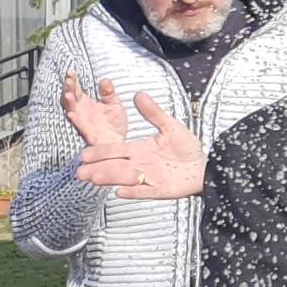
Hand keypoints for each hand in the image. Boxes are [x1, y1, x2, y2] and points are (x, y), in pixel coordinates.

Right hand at [61, 74, 127, 145]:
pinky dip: (75, 120)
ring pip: (71, 110)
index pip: (76, 89)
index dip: (72, 80)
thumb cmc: (114, 124)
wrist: (120, 142)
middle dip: (68, 89)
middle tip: (69, 81)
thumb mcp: (114, 104)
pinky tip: (72, 114)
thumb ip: (108, 93)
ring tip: (68, 95)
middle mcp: (81, 111)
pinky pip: (80, 126)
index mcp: (86, 103)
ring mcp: (83, 121)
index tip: (71, 72)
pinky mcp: (88, 132)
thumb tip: (105, 80)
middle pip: (70, 97)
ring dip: (68, 103)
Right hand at [75, 91, 206, 199]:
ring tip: (93, 178)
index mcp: (140, 150)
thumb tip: (139, 94)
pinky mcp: (161, 189)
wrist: (206, 165)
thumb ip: (154, 113)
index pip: (116, 151)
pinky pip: (145, 191)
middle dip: (97, 168)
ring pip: (125, 178)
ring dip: (109, 179)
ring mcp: (150, 178)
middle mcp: (141, 164)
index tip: (84, 155)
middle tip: (80, 171)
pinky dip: (133, 191)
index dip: (100, 153)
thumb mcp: (171, 127)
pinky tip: (120, 192)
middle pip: (115, 167)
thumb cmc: (188, 148)